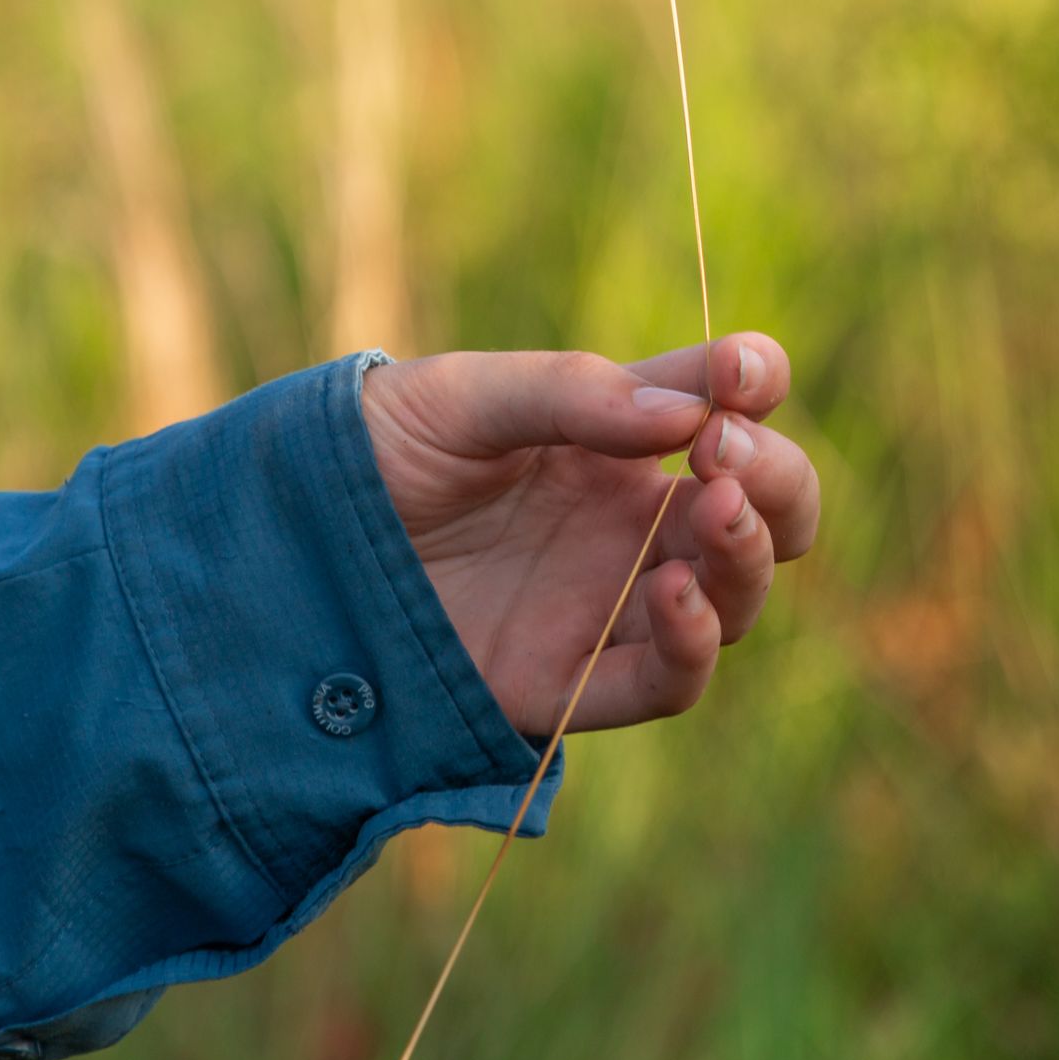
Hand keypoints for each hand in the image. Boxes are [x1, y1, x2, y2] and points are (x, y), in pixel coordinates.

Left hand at [361, 332, 819, 736]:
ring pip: (732, 598)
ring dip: (747, 557)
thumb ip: (570, 394)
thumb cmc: (372, 452)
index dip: (755, 385)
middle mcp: (629, 525)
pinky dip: (693, 645)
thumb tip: (686, 419)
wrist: (281, 545)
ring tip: (715, 511)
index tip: (741, 376)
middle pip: (762, 513)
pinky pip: (662, 683)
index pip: (727, 409)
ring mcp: (604, 605)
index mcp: (616, 441)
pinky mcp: (562, 682)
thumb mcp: (460, 396)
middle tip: (727, 454)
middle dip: (776, 480)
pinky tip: (677, 595)